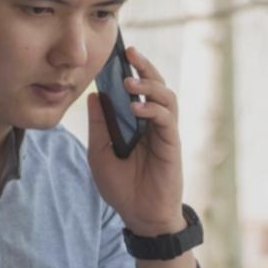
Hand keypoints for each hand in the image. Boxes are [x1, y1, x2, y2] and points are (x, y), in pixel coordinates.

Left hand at [85, 47, 185, 236]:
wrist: (140, 216)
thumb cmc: (122, 188)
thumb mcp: (99, 153)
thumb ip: (99, 126)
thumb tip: (95, 96)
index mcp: (136, 122)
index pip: (135, 89)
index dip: (128, 69)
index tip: (115, 53)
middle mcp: (152, 123)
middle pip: (155, 84)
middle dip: (144, 66)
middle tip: (129, 51)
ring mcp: (164, 132)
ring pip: (166, 96)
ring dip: (149, 84)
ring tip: (130, 81)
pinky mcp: (172, 143)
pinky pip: (166, 119)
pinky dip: (152, 109)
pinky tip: (136, 108)